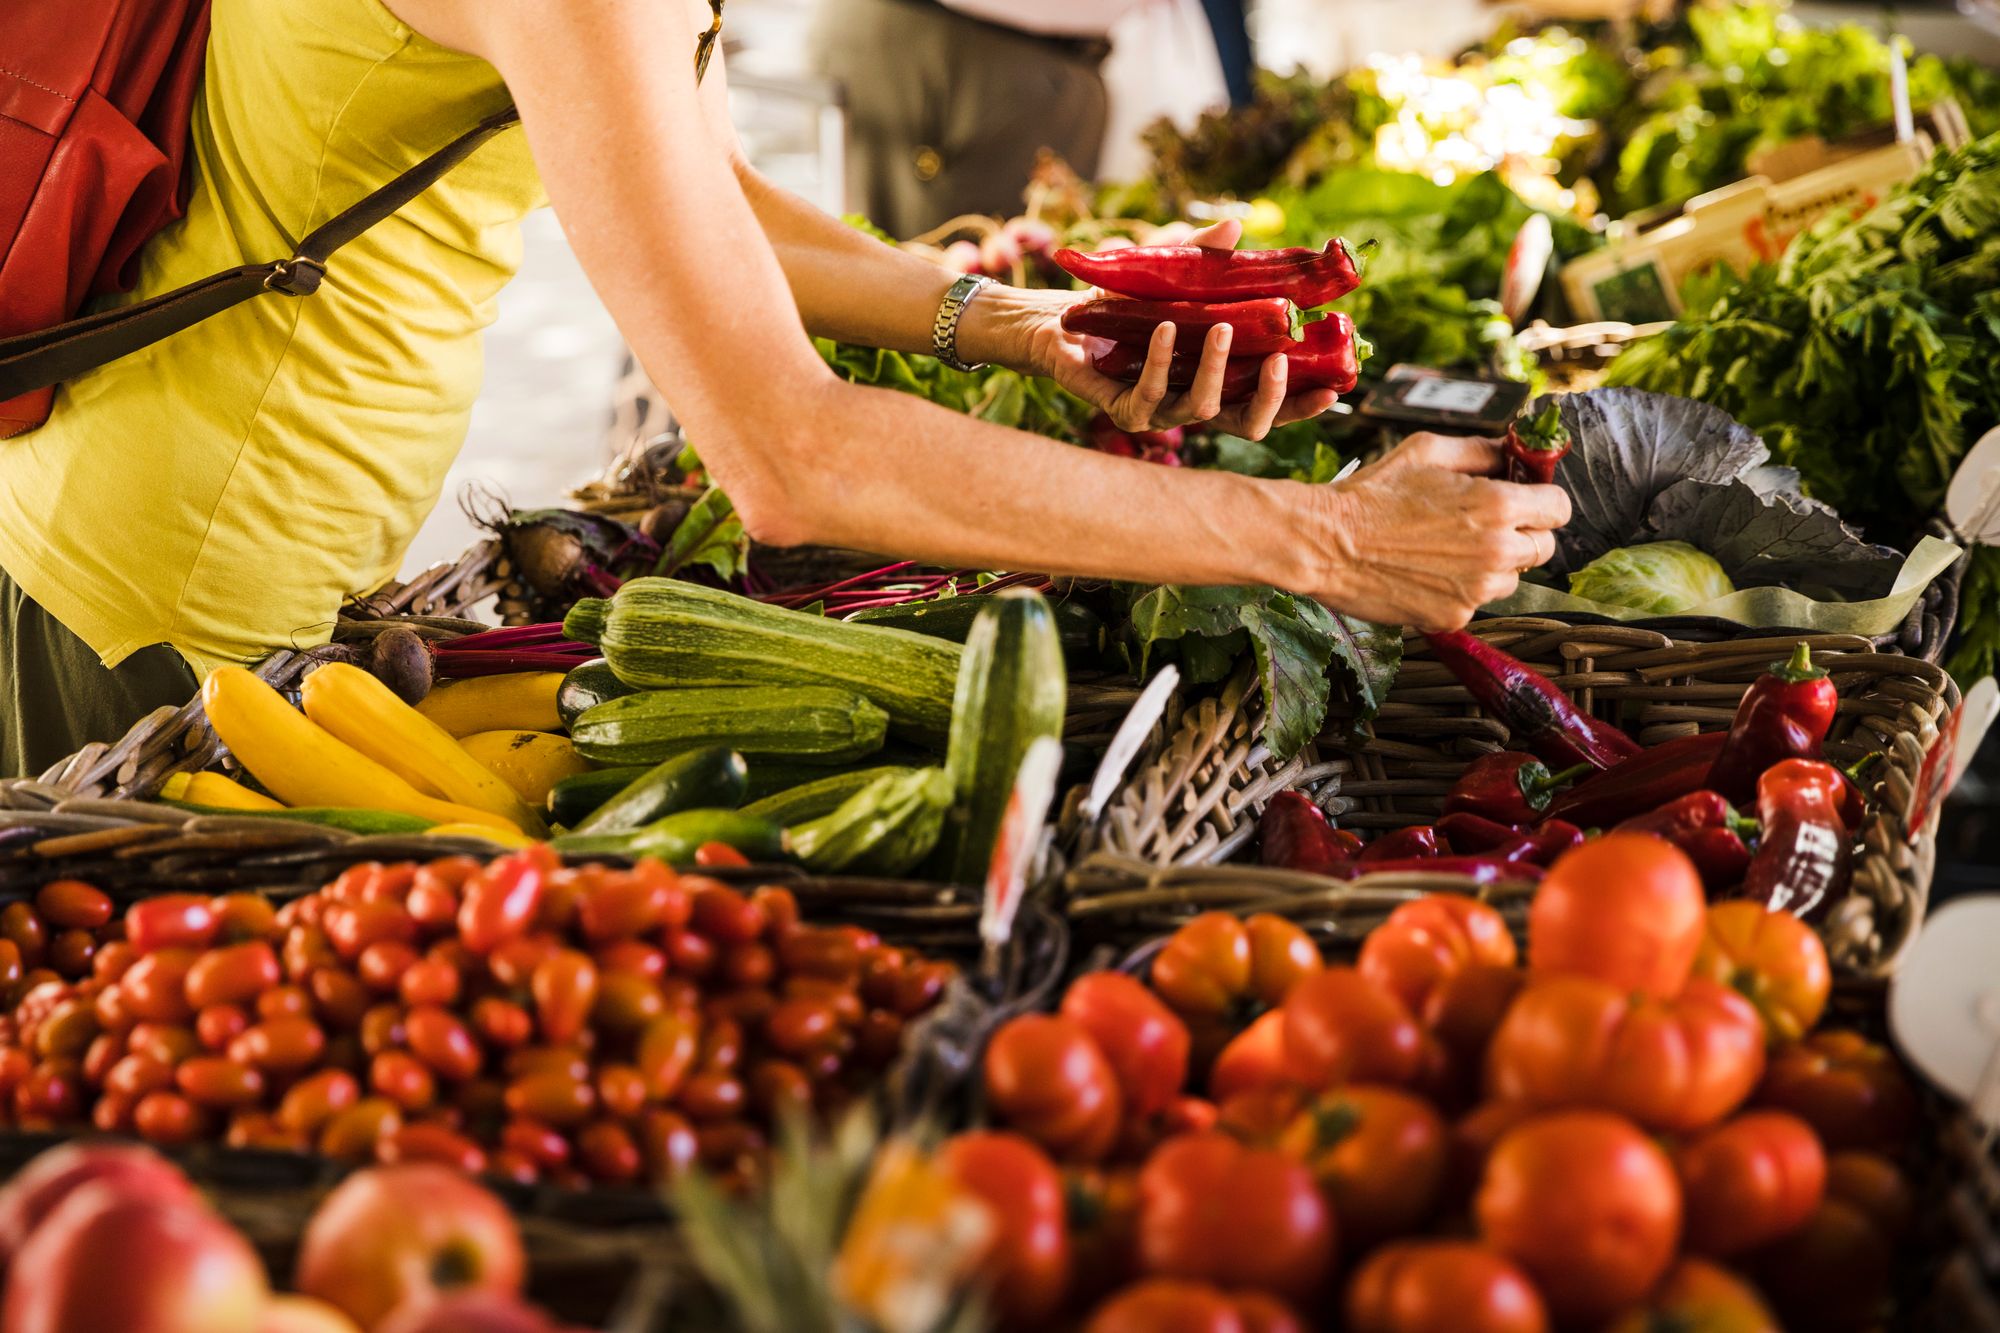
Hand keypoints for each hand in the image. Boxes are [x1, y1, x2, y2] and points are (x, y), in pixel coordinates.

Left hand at [957, 219, 1340, 439]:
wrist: (1062, 319)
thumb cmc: (1124, 303)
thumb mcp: (1172, 275)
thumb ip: (1205, 258)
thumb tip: (1236, 227)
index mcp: (1219, 380)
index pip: (1269, 405)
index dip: (1302, 404)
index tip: (1336, 388)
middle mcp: (1194, 403)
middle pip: (1247, 425)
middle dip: (1273, 400)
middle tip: (1285, 361)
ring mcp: (1160, 411)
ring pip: (1203, 409)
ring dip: (1218, 369)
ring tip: (1222, 327)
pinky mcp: (1123, 408)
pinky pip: (1151, 394)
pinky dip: (1162, 360)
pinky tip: (1167, 329)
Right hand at [1309, 433, 1571, 630]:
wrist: (1325, 543)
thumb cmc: (1372, 493)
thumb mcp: (1427, 451)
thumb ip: (1481, 450)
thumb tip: (1511, 450)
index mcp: (1496, 506)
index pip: (1559, 509)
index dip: (1543, 502)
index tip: (1525, 501)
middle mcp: (1496, 551)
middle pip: (1543, 548)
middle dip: (1522, 533)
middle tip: (1483, 525)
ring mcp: (1476, 590)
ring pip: (1511, 578)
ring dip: (1492, 565)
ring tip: (1447, 549)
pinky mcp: (1454, 617)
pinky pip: (1476, 602)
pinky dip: (1460, 589)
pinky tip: (1426, 572)